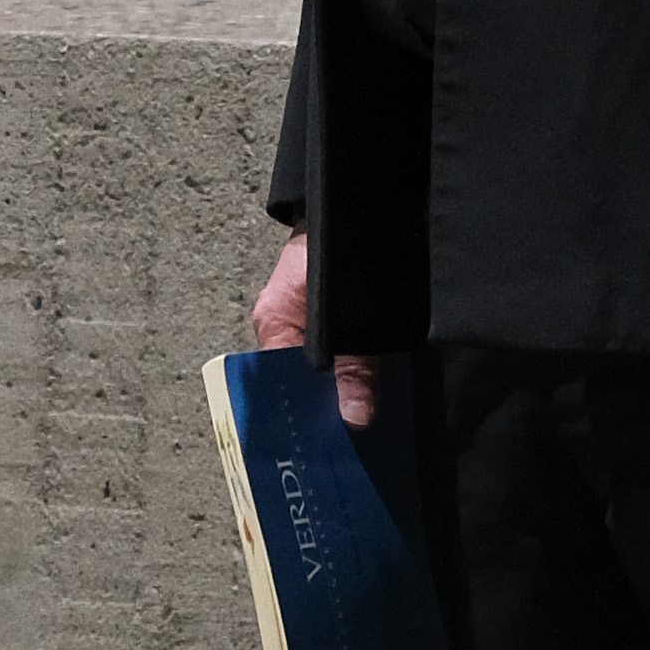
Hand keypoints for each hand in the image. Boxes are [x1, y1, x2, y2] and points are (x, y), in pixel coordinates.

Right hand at [248, 231, 378, 430]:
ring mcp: (306, 323)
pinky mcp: (330, 317)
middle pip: (302, 381)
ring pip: (323, 370)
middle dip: (326, 408)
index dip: (303, 414)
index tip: (328, 445)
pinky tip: (375, 394)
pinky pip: (339, 354)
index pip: (280, 385)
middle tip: (351, 445)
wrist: (350, 204)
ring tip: (367, 427)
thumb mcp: (346, 317)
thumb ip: (353, 366)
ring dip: (344, 390)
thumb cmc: (332, 252)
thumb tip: (356, 418)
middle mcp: (284, 328)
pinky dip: (354, 373)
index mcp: (273, 325)